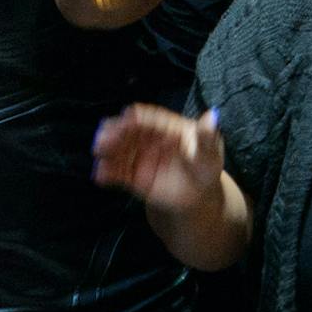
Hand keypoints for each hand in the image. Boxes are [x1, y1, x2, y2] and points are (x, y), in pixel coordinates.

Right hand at [92, 103, 225, 213]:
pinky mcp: (132, 175)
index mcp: (165, 126)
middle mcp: (148, 138)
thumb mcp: (209, 153)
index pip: (148, 118)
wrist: (198, 196)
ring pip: (119, 150)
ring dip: (107, 150)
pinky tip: (99, 175)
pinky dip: (107, 172)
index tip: (126, 119)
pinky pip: (118, 172)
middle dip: (114, 132)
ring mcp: (138, 156)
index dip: (136, 118)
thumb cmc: (205, 166)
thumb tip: (212, 116)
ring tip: (98, 153)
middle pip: (128, 132)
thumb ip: (207, 137)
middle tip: (103, 138)